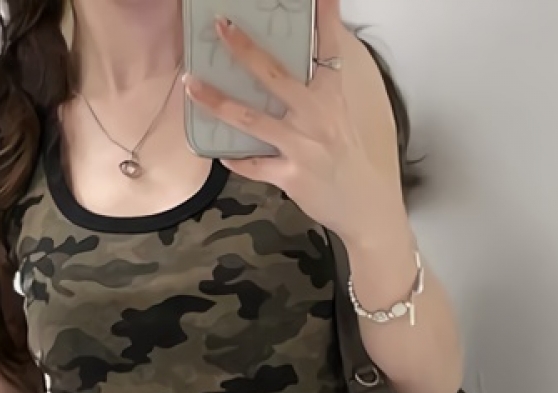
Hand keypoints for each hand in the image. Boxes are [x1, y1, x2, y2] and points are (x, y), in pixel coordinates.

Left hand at [184, 0, 402, 244]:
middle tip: (220, 26)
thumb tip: (311, 61)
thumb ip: (329, 87)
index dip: (323, 16)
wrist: (367, 208)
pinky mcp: (290, 177)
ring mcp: (301, 147)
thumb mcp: (351, 116)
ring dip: (216, 101)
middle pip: (273, 76)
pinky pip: (253, 165)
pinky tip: (217, 150)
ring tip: (191, 84)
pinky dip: (234, 159)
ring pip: (250, 119)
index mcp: (335, 97)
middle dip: (244, 49)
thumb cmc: (357, 160)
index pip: (328, 48)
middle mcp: (317, 117)